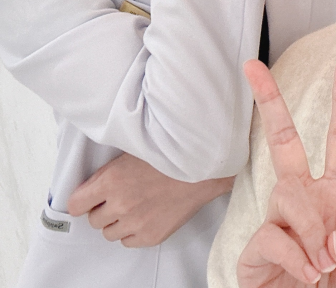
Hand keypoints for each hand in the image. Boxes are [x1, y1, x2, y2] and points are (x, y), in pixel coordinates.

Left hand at [67, 152, 233, 247]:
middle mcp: (120, 204)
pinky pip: (128, 241)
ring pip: (109, 233)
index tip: (87, 199)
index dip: (82, 201)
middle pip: (93, 221)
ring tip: (136, 205)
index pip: (75, 204)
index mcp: (111, 180)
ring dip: (117, 221)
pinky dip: (133, 231)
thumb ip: (108, 173)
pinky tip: (146, 214)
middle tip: (119, 197)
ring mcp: (135, 223)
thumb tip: (89, 188)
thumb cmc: (170, 155)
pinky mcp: (150, 236)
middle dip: (103, 210)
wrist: (201, 167)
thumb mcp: (133, 152)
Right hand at [237, 60, 335, 287]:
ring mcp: (277, 225)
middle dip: (269, 100)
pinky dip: (294, 257)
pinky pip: (271, 237)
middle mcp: (304, 203)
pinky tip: (307, 275)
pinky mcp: (255, 253)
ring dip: (308, 226)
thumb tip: (333, 235)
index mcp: (334, 198)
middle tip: (254, 67)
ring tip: (321, 264)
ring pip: (286, 193)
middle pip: (283, 140)